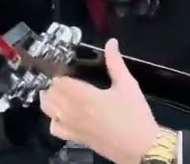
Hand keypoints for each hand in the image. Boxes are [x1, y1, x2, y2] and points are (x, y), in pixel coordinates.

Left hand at [41, 39, 166, 163]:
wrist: (142, 148)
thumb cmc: (135, 115)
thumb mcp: (128, 85)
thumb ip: (115, 62)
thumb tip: (111, 42)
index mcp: (84, 96)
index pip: (59, 80)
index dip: (60, 71)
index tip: (67, 67)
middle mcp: (72, 111)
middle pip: (50, 93)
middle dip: (54, 83)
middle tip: (65, 78)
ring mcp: (71, 126)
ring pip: (47, 109)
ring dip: (50, 98)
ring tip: (61, 92)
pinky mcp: (74, 138)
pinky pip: (54, 128)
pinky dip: (54, 119)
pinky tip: (62, 114)